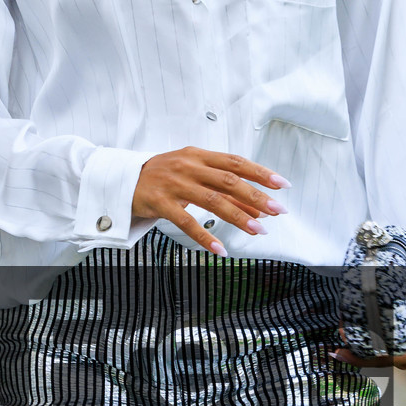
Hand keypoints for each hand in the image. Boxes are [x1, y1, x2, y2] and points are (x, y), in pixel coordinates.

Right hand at [131, 148, 286, 253]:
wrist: (123, 180)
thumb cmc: (164, 178)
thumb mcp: (194, 177)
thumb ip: (224, 192)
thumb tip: (258, 210)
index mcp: (199, 156)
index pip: (236, 162)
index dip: (261, 173)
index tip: (282, 185)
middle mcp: (188, 166)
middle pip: (229, 181)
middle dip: (256, 196)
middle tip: (278, 210)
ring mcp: (174, 184)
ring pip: (212, 200)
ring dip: (238, 216)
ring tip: (258, 230)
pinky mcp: (160, 203)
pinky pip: (186, 222)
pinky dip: (205, 237)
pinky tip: (220, 249)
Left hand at [331, 286, 405, 370]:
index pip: (383, 360)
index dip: (360, 357)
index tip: (342, 351)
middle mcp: (405, 357)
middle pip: (373, 358)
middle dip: (352, 349)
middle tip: (338, 331)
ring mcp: (401, 352)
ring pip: (374, 352)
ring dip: (356, 342)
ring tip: (340, 327)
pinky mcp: (397, 346)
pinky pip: (377, 345)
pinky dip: (364, 337)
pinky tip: (351, 326)